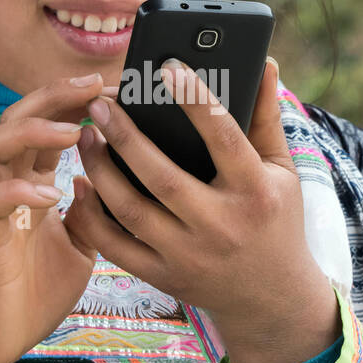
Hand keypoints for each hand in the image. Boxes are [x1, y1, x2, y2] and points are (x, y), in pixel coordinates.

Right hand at [0, 72, 106, 362]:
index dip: (76, 102)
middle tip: (95, 86)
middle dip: (54, 96)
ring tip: (71, 132)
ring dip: (31, 132)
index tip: (115, 89)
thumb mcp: (80, 250)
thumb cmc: (31, 296)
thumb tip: (109, 179)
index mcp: (30, 186)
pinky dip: (17, 192)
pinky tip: (50, 195)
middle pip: (17, 119)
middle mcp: (6, 188)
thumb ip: (92, 214)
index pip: (49, 126)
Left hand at [63, 58, 340, 362]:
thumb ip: (267, 117)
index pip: (224, 137)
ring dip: (100, 170)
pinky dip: (91, 215)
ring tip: (84, 135)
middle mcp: (220, 227)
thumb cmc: (276, 221)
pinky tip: (80, 183)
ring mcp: (188, 256)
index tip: (166, 66)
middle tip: (98, 104)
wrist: (271, 300)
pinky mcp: (163, 276)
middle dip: (125, 136)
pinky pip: (115, 246)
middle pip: (161, 176)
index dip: (195, 100)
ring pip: (130, 210)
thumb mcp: (282, 170)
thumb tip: (265, 62)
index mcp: (255, 193)